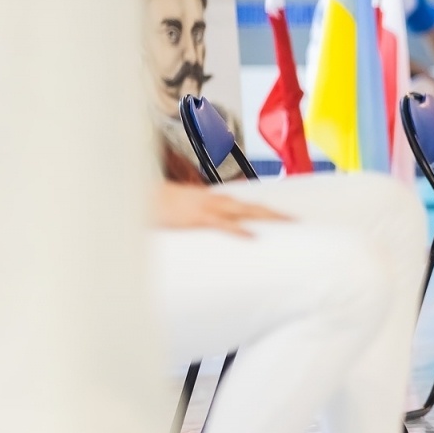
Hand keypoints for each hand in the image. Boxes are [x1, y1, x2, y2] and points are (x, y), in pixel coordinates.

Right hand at [155, 182, 289, 236]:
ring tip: (286, 222)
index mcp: (210, 198)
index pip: (242, 203)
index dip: (262, 209)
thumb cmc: (157, 204)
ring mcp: (206, 207)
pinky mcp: (196, 218)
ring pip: (243, 210)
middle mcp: (213, 200)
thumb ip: (197, 215)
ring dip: (266, 215)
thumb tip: (208, 224)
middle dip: (273, 212)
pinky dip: (238, 230)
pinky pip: (221, 224)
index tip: (279, 215)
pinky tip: (253, 236)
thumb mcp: (181, 208)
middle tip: (294, 219)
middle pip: (250, 205)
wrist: (139, 196)